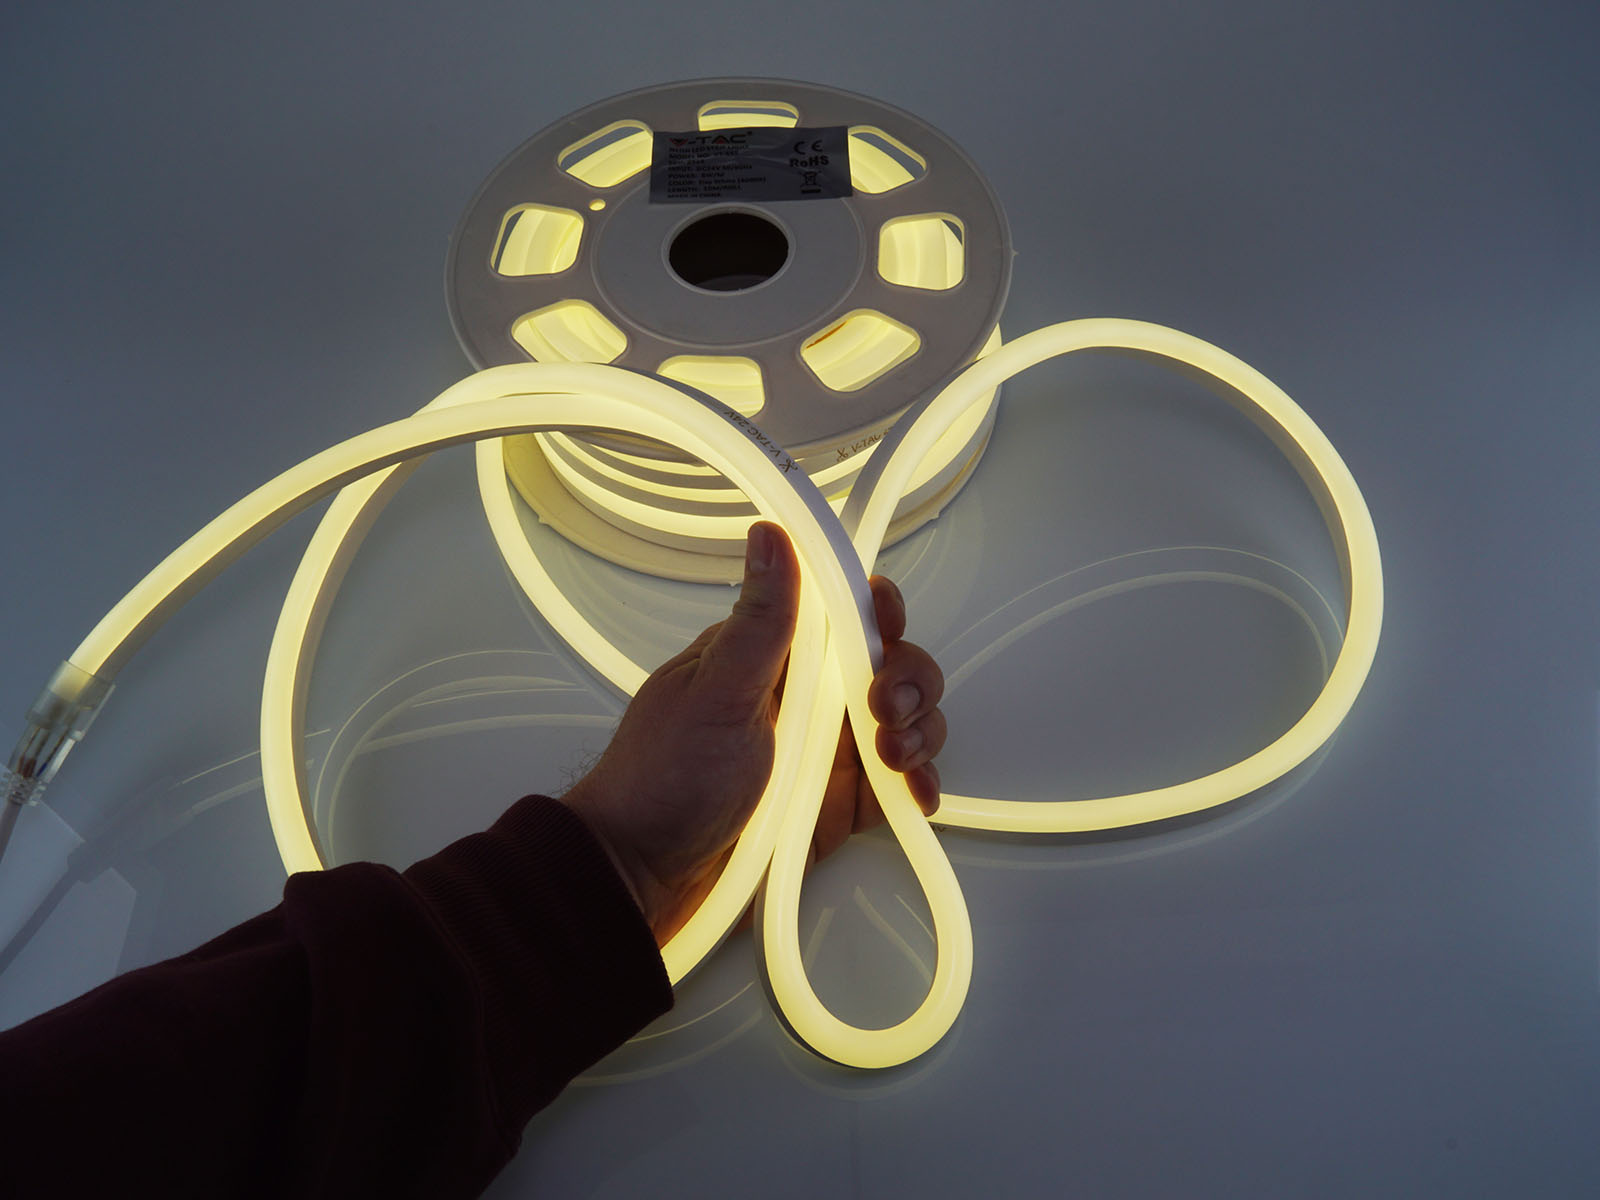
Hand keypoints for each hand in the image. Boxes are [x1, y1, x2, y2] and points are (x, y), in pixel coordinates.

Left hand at [560, 521, 945, 943]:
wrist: (640, 878)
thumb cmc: (662, 780)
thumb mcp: (717, 692)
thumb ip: (760, 621)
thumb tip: (773, 534)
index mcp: (771, 655)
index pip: (844, 612)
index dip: (878, 613)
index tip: (883, 628)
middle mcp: (804, 697)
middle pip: (891, 665)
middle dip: (908, 680)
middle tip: (885, 710)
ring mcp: (825, 752)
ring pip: (906, 721)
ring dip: (921, 731)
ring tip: (894, 758)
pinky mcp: (839, 804)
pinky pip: (898, 785)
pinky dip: (918, 785)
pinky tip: (917, 795)